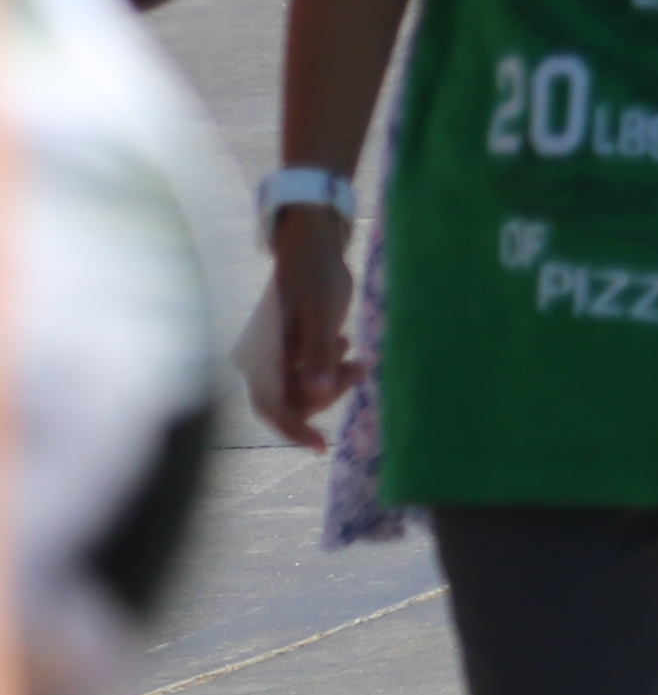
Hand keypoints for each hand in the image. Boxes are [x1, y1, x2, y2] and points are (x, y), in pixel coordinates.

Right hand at [255, 217, 357, 435]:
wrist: (314, 248)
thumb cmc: (315, 276)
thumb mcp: (321, 314)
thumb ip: (318, 354)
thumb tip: (319, 396)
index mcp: (262, 356)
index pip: (272, 407)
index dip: (294, 430)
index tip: (321, 446)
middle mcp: (262, 362)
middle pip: (292, 402)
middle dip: (326, 394)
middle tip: (356, 368)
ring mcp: (276, 358)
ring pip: (305, 390)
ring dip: (333, 380)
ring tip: (358, 357)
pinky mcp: (291, 352)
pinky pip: (310, 375)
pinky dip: (332, 370)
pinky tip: (347, 347)